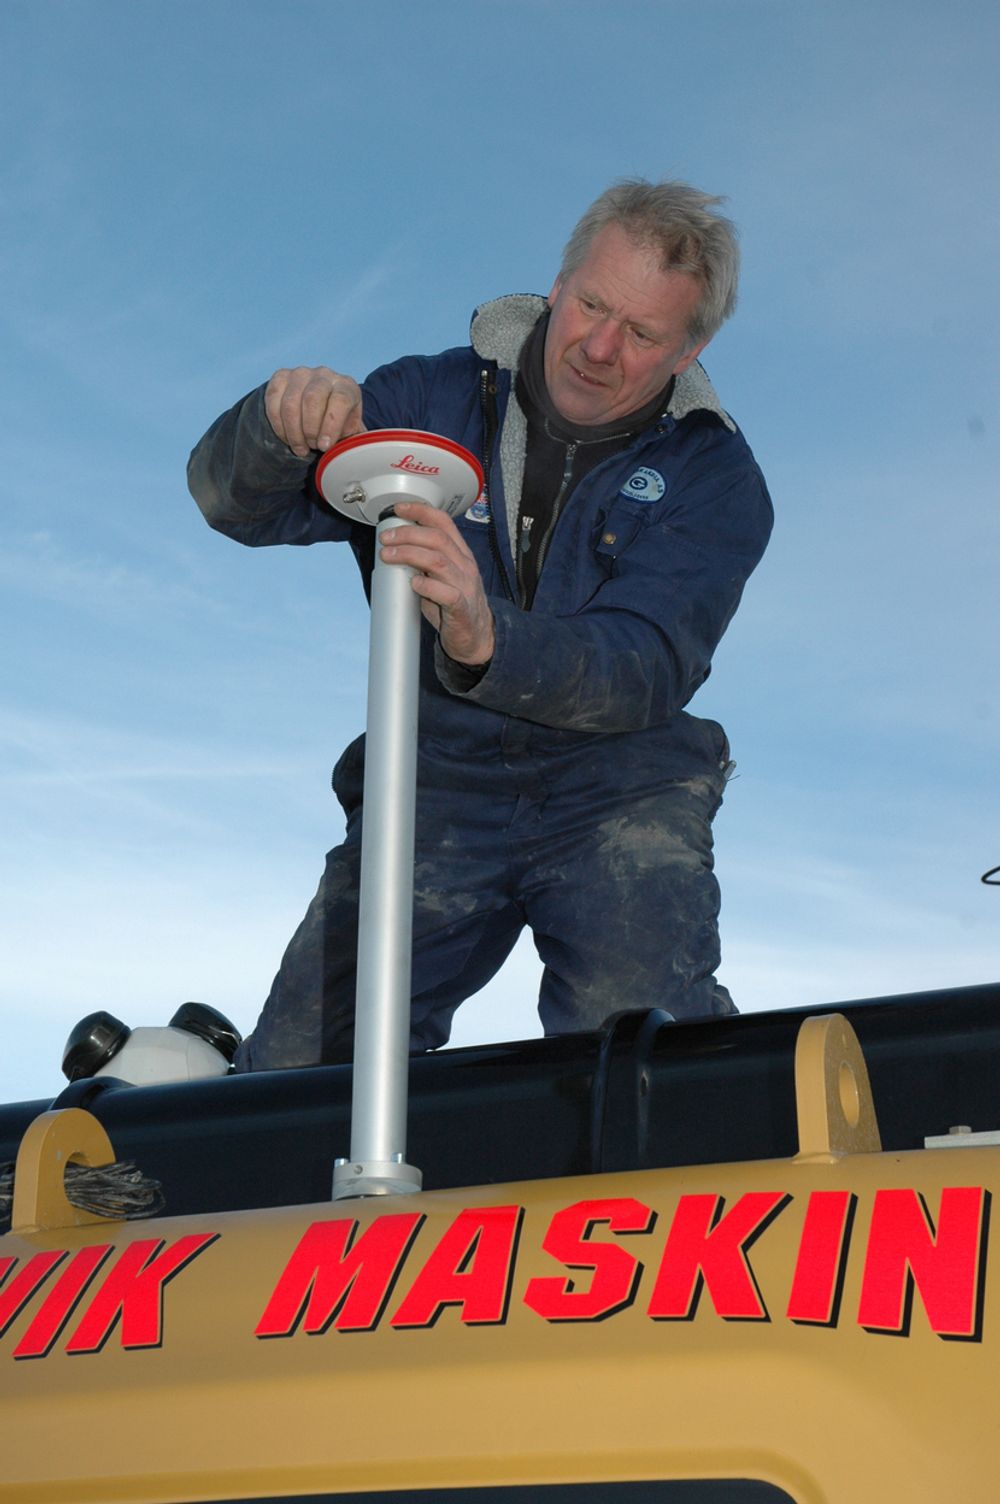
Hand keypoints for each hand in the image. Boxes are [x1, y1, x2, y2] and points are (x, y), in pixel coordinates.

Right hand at [264, 366, 364, 457]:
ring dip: (293, 432)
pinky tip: (287, 437)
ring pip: (290, 403)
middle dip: (310, 430)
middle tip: (311, 446)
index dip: (331, 426)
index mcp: (346, 386)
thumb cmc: (336, 425)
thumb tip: (347, 453)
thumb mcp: (349, 433)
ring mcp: (300, 374)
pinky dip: (278, 425)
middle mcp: (324, 375)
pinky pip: (273, 400)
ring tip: (300, 447)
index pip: (340, 400)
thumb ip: (350, 442)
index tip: (324, 447)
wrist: (317, 410)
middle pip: (312, 399)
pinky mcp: (280, 377)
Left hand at [379, 503, 494, 665]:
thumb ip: (423, 562)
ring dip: (409, 555)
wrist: (476, 635)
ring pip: (438, 561)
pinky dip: (428, 586)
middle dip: (407, 534)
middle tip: (386, 538)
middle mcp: (465, 566)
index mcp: (460, 554)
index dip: (421, 511)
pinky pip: (447, 593)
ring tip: (389, 556)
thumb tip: (392, 549)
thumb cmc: (455, 605)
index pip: (444, 523)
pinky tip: (413, 584)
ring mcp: (465, 586)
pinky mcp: (461, 608)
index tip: (399, 508)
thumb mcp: (441, 576)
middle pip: (437, 538)